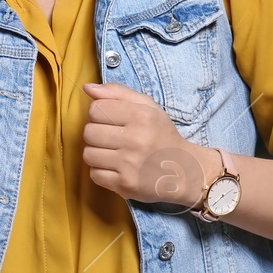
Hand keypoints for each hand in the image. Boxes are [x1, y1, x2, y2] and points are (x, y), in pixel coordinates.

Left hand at [79, 82, 215, 208]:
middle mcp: (136, 139)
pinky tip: (116, 168)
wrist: (184, 170)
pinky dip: (101, 171)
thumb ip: (117, 93)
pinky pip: (94, 174)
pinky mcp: (126, 185)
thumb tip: (87, 88)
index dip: (99, 114)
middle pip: (89, 132)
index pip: (95, 109)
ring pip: (88, 154)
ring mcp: (130, 164)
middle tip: (112, 138)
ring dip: (97, 153)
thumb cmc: (161, 134)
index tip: (111, 120)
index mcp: (142, 116)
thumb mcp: (147, 106)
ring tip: (113, 153)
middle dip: (96, 134)